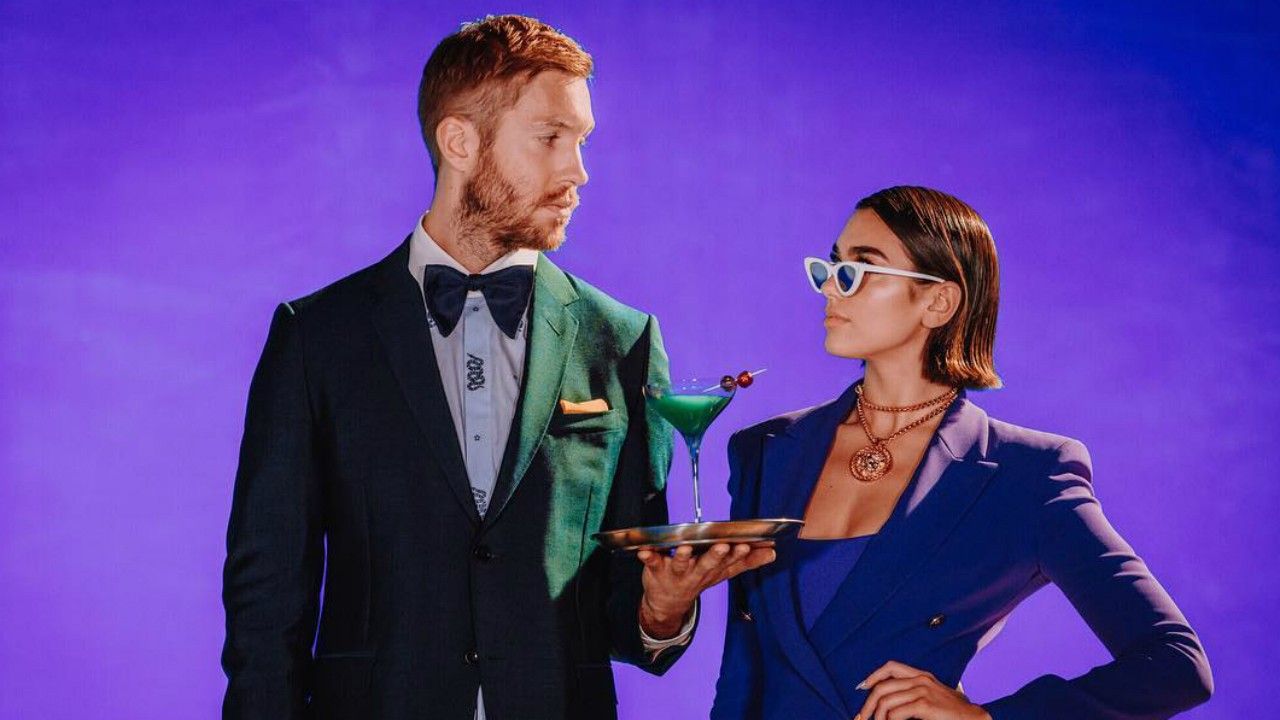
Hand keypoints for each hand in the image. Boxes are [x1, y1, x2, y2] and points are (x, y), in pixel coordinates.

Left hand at [636, 542, 775, 637]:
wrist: (668, 603)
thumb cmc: (698, 578)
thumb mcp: (724, 572)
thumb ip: (748, 561)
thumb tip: (773, 552)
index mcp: (714, 570)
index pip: (729, 562)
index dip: (738, 555)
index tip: (746, 545)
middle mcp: (697, 572)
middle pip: (708, 564)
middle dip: (715, 555)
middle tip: (723, 546)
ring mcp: (677, 572)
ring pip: (682, 564)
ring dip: (683, 556)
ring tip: (684, 548)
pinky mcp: (657, 569)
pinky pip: (652, 562)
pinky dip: (648, 556)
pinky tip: (644, 550)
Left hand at [855, 661, 990, 719]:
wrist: (975, 718)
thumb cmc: (953, 712)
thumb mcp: (932, 696)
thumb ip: (913, 694)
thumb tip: (889, 704)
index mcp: (922, 675)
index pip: (891, 667)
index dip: (873, 676)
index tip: (862, 688)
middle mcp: (920, 680)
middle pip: (882, 687)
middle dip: (867, 704)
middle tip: (862, 717)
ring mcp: (922, 691)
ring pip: (886, 702)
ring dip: (877, 717)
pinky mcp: (925, 705)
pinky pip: (895, 714)